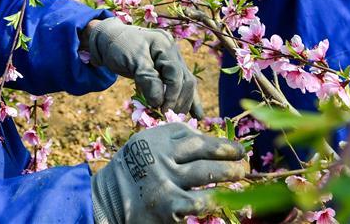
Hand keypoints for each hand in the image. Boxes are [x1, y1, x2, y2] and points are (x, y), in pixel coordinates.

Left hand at [86, 18, 202, 117]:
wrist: (108, 40)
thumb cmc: (118, 47)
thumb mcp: (131, 60)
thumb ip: (147, 79)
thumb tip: (160, 102)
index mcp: (165, 45)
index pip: (176, 74)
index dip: (172, 95)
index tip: (163, 111)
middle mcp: (173, 51)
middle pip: (185, 80)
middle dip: (179, 101)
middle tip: (169, 118)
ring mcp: (172, 60)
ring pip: (186, 84)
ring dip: (184, 103)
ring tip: (180, 121)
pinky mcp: (167, 69)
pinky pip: (180, 85)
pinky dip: (187, 99)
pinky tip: (197, 115)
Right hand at [91, 123, 248, 223]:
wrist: (106, 202)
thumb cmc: (134, 171)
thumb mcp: (145, 145)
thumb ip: (172, 140)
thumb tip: (210, 140)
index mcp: (155, 141)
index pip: (195, 139)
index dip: (220, 144)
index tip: (237, 149)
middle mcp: (159, 159)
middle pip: (202, 155)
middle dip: (228, 158)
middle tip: (243, 163)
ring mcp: (164, 184)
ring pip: (205, 176)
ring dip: (226, 175)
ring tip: (238, 175)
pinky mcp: (168, 208)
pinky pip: (198, 203)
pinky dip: (212, 201)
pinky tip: (220, 200)